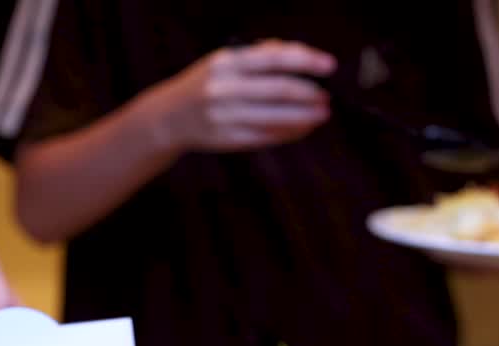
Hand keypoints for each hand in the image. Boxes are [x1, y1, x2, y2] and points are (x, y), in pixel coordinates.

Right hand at [147, 39, 335, 152]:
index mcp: (226, 63)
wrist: (169, 117)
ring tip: (322, 114)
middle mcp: (225, 89)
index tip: (329, 66)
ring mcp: (225, 116)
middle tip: (326, 97)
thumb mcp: (223, 62)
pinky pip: (266, 137)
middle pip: (279, 90)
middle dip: (310, 94)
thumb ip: (258, 55)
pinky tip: (303, 129)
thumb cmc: (205, 84)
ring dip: (305, 116)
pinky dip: (289, 133)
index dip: (306, 61)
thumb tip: (298, 53)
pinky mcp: (227, 139)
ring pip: (276, 118)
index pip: (274, 58)